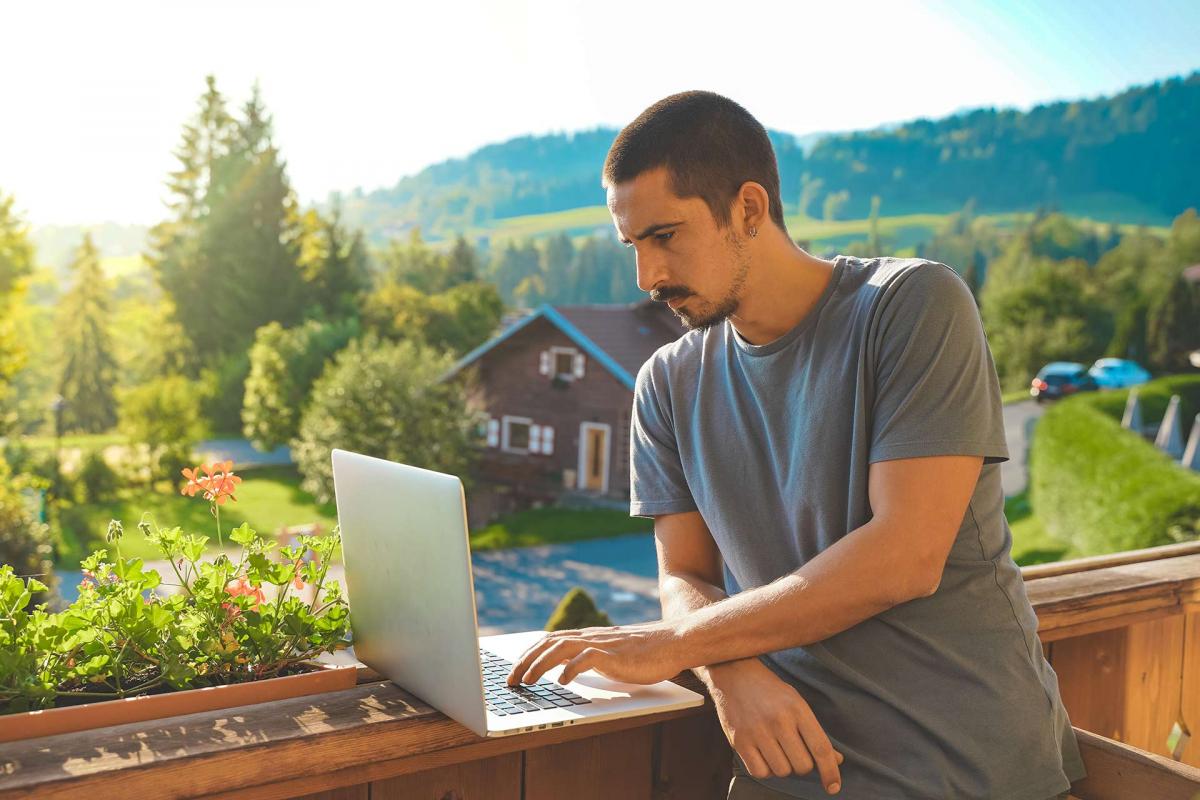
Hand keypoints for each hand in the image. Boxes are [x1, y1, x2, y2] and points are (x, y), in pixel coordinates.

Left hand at [506, 620, 685, 686]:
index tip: (516, 669)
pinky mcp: (615, 654)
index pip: (551, 640)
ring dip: (540, 665)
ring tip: (528, 681)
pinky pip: (587, 658)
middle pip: (549, 643)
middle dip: (526, 661)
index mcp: (589, 637)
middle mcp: (591, 637)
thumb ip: (592, 658)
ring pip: (561, 648)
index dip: (530, 653)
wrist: (673, 642)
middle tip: (511, 680)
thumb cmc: (646, 652)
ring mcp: (602, 644)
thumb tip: (572, 670)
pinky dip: (571, 669)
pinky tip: (562, 681)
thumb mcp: (612, 655)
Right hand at [706, 658, 843, 794]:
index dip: (830, 771)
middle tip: (794, 750)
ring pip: (782, 771)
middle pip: (802, 765)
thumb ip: (815, 732)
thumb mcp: (797, 703)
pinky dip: (765, 769)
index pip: (821, 748)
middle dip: (802, 764)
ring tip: (777, 749)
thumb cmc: (771, 691)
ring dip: (783, 766)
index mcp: (797, 709)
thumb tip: (836, 760)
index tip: (833, 786)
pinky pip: (760, 772)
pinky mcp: (739, 741)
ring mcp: (757, 731)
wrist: (735, 674)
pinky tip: (763, 754)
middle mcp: (778, 721)